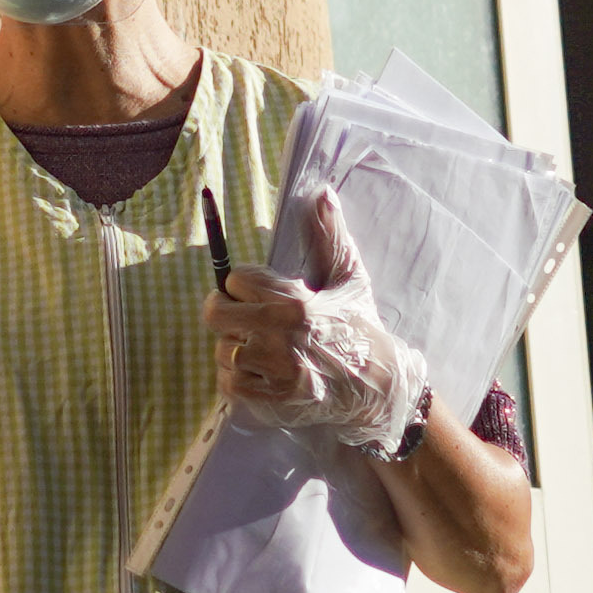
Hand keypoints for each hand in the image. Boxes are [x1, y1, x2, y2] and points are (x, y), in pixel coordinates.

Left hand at [210, 189, 424, 450]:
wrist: (376, 386)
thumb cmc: (359, 327)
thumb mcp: (348, 278)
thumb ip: (330, 235)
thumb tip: (323, 192)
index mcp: (296, 302)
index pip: (236, 279)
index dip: (241, 282)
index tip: (253, 289)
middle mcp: (281, 337)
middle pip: (216, 314)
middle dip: (224, 310)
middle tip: (240, 314)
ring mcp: (275, 372)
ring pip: (222, 350)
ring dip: (233, 346)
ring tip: (257, 345)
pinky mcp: (272, 401)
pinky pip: (228, 384)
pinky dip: (236, 377)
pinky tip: (257, 370)